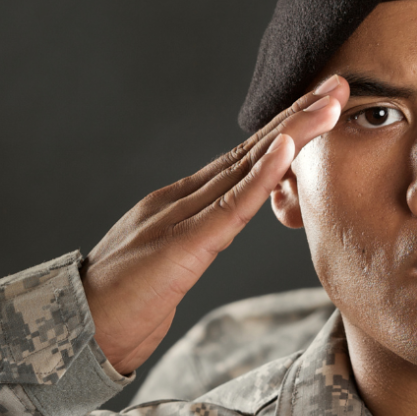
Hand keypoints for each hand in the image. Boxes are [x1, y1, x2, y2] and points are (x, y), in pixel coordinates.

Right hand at [82, 77, 347, 374]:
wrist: (77, 330)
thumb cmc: (126, 303)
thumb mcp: (175, 261)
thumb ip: (203, 236)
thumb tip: (231, 222)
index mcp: (182, 201)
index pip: (245, 158)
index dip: (286, 128)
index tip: (323, 104)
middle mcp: (182, 197)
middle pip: (252, 149)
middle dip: (298, 115)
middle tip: (339, 85)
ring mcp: (180, 215)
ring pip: (247, 166)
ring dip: (292, 132)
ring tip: (329, 105)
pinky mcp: (183, 244)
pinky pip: (230, 205)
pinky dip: (262, 175)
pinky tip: (288, 148)